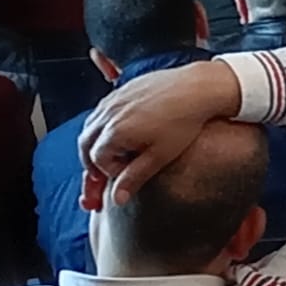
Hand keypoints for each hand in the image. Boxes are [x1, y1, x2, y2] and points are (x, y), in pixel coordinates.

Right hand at [78, 60, 240, 209]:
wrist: (199, 87)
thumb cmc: (183, 121)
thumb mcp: (160, 156)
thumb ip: (134, 178)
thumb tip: (117, 198)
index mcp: (114, 132)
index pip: (98, 162)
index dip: (110, 174)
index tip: (125, 177)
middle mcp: (109, 113)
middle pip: (86, 144)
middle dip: (92, 162)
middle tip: (104, 174)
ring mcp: (115, 98)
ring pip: (91, 126)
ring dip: (95, 143)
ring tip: (110, 154)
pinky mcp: (124, 88)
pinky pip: (103, 110)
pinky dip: (104, 125)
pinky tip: (120, 132)